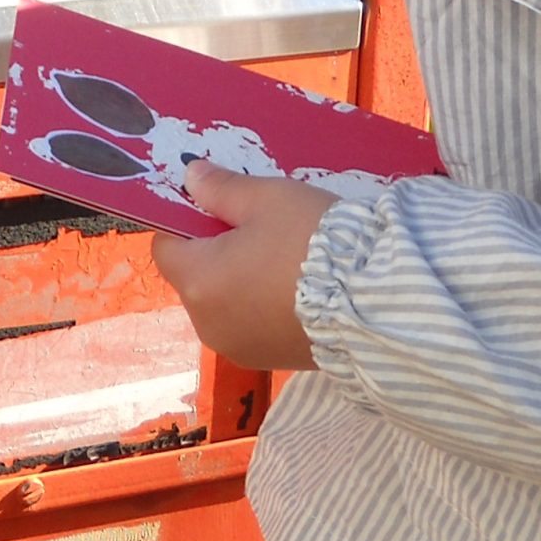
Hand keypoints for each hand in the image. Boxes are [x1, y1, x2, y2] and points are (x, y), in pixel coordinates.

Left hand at [150, 163, 335, 371]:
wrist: (374, 302)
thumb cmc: (310, 241)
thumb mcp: (267, 199)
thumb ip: (221, 189)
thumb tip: (190, 178)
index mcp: (198, 282)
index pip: (166, 247)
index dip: (188, 223)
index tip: (222, 210)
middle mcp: (207, 323)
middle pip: (196, 276)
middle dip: (218, 252)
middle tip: (264, 231)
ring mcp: (238, 348)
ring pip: (224, 303)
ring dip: (241, 281)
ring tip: (287, 260)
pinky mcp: (269, 362)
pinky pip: (250, 326)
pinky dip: (262, 307)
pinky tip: (298, 291)